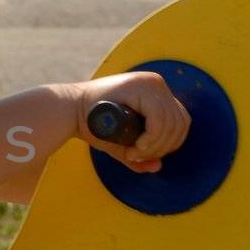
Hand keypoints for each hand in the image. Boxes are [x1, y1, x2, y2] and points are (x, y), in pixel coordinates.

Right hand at [65, 72, 190, 172]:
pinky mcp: (139, 87)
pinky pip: (159, 119)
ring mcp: (148, 83)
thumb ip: (139, 154)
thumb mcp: (121, 142)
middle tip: (138, 156)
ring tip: (133, 153)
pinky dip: (151, 139)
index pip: (180, 120)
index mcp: (156, 91)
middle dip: (162, 147)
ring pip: (170, 123)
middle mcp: (156, 83)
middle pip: (179, 122)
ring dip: (155, 146)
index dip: (169, 143)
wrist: (68, 110)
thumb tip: (157, 166)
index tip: (146, 154)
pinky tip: (136, 146)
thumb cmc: (93, 125)